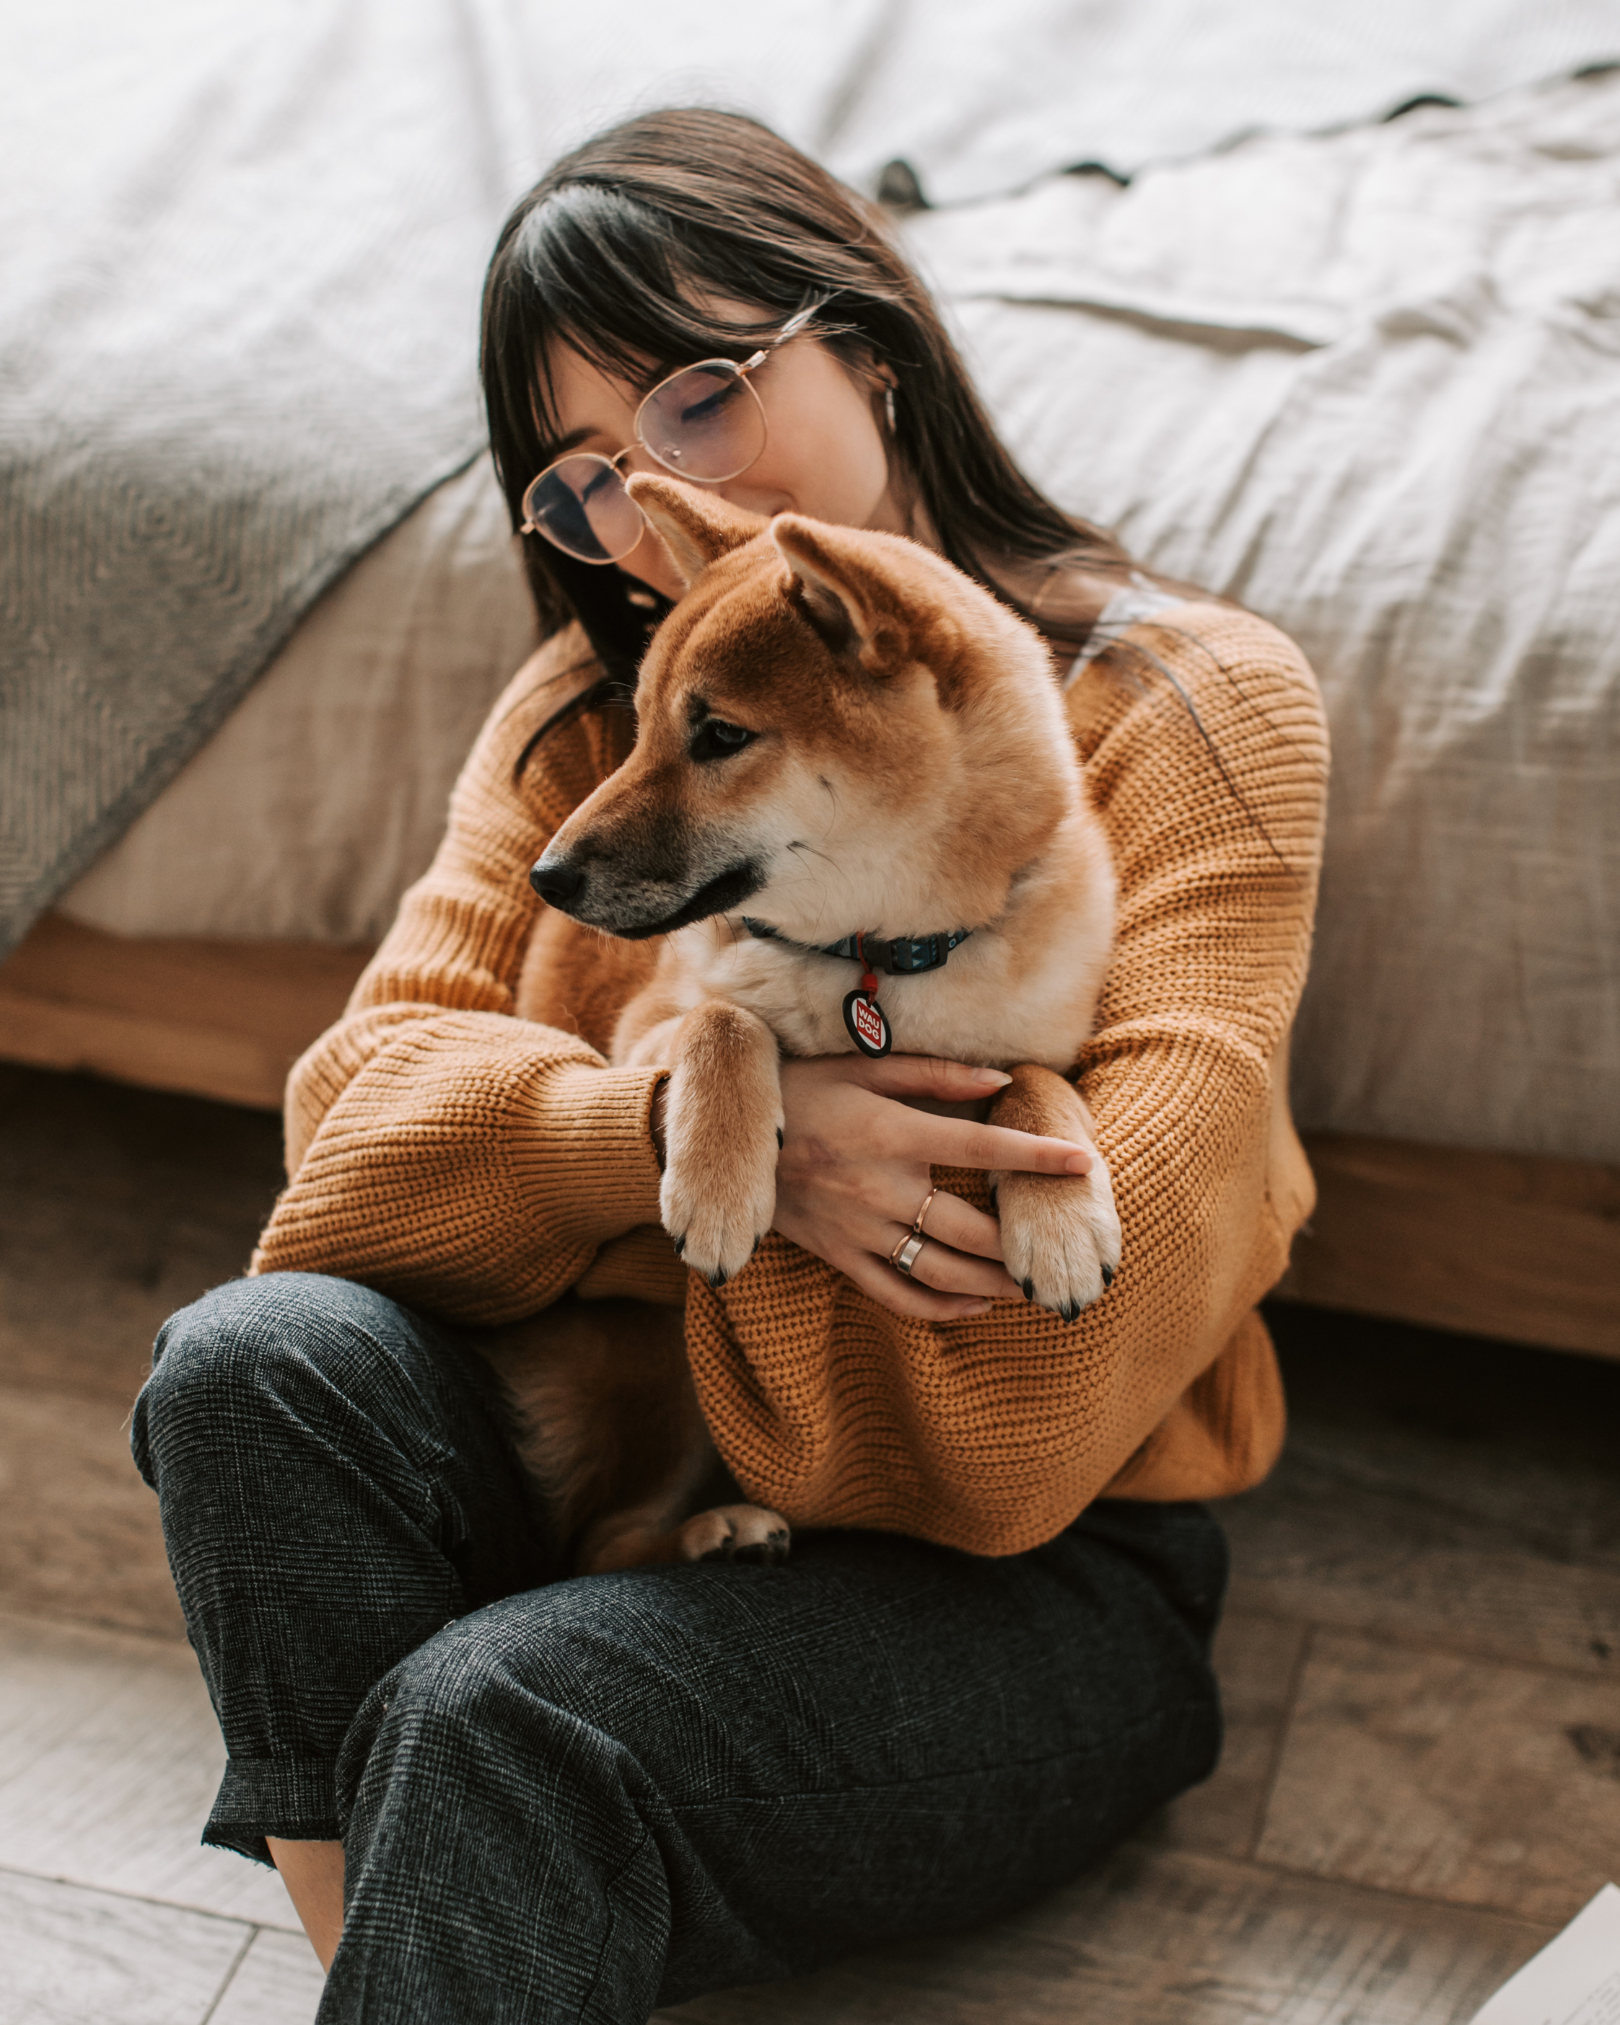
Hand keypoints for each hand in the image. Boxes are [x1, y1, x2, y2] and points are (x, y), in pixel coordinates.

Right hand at [772, 1054, 1094, 1321]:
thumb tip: (999, 1080)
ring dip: (993, 1287)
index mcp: (892, 1133)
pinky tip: (975, 1308)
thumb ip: (935, 1075)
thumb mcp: (863, 1067)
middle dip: (1022, 1244)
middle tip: (1059, 1249)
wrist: (726, 1137)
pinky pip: (896, 1295)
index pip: (983, 1146)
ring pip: (941, 1272)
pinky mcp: (838, 1256)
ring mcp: (858, 1229)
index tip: (1084, 1164)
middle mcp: (881, 1188)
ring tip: (1030, 1288)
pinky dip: (941, 1310)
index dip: (1038, 1157)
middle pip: (972, 1229)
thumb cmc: (802, 1089)